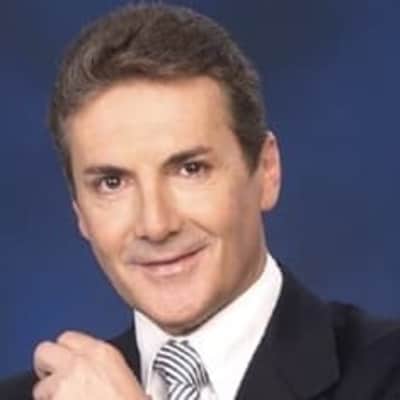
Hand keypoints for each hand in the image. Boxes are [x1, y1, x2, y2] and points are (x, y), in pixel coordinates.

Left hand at [33, 330, 148, 399]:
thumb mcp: (129, 378)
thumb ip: (107, 367)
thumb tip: (100, 374)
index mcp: (103, 353)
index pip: (68, 337)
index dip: (65, 351)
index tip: (67, 362)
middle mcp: (80, 362)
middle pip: (44, 350)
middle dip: (47, 366)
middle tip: (56, 380)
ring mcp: (64, 385)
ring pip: (40, 384)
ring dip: (49, 395)